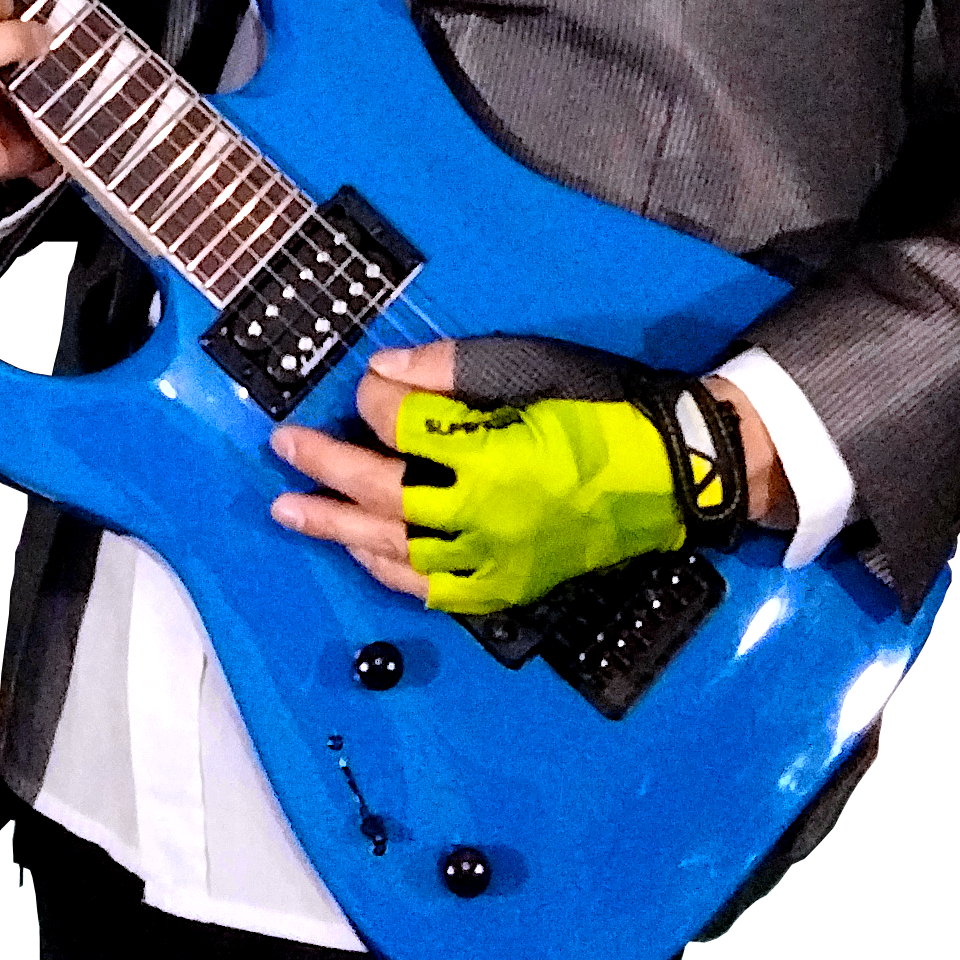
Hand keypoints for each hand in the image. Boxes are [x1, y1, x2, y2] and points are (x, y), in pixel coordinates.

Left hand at [267, 339, 791, 607]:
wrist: (676, 474)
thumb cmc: (608, 413)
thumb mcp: (534, 369)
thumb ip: (450, 373)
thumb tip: (384, 374)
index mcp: (492, 457)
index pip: (402, 428)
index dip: (374, 401)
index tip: (365, 385)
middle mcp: (484, 517)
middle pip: (383, 494)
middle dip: (327, 468)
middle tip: (283, 448)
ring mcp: (495, 559)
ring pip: (397, 550)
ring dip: (339, 529)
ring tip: (294, 512)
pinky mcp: (509, 585)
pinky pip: (435, 589)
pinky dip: (392, 572)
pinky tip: (363, 556)